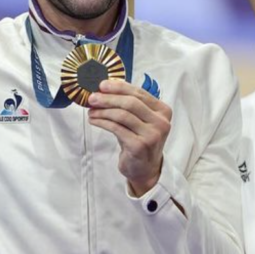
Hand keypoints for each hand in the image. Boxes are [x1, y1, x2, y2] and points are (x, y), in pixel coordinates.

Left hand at [87, 79, 170, 196]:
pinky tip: (94, 121)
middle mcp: (161, 122)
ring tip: (91, 111)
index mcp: (163, 111)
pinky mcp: (139, 146)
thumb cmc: (140, 140)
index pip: (139, 93)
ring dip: (103, 111)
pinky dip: (102, 122)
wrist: (145, 169)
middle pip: (131, 103)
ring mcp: (152, 135)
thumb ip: (130, 104)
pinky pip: (116, 129)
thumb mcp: (141, 120)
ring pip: (122, 115)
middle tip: (92, 98)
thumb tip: (105, 89)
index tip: (102, 85)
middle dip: (108, 98)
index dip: (119, 87)